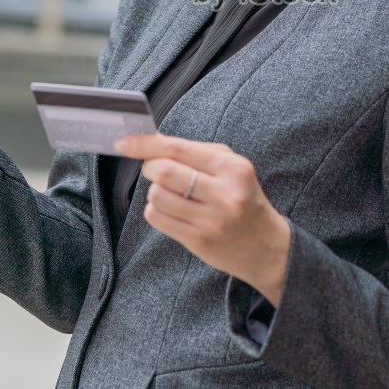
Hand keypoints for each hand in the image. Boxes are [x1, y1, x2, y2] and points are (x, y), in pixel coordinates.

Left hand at [114, 132, 291, 306]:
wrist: (265, 246)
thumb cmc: (243, 198)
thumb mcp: (232, 168)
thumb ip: (196, 153)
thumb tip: (151, 142)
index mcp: (232, 168)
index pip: (178, 148)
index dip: (145, 144)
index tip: (123, 142)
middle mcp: (223, 194)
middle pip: (163, 172)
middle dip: (149, 167)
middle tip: (153, 169)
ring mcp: (210, 220)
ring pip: (156, 196)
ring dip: (154, 191)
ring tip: (169, 193)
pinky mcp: (198, 240)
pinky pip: (157, 218)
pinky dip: (155, 210)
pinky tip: (171, 210)